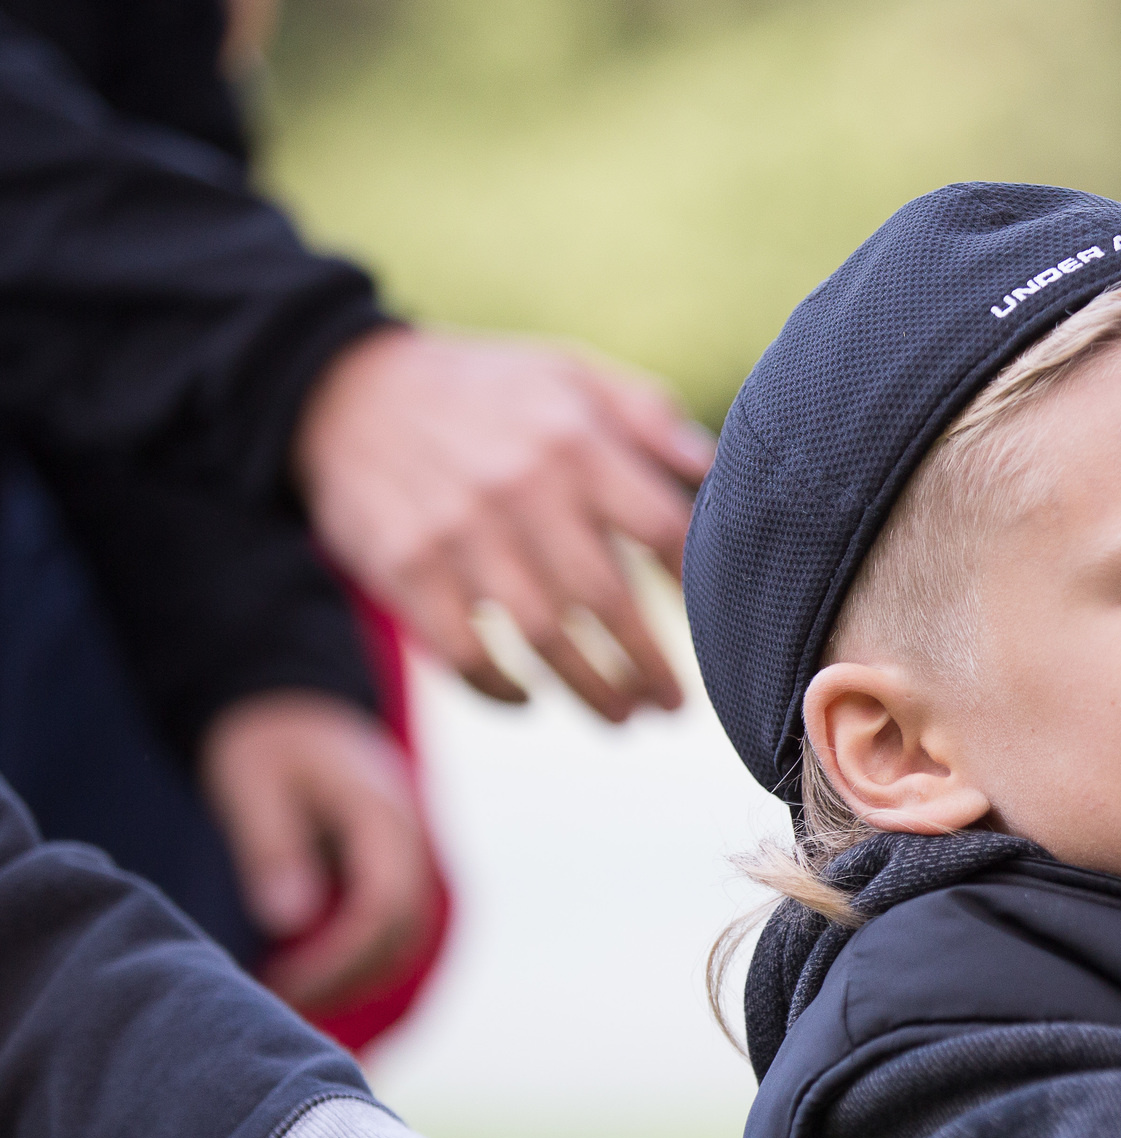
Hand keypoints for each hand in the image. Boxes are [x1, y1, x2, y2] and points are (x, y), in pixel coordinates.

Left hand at [198, 690, 433, 1012]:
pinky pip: (395, 924)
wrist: (294, 707)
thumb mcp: (253, 783)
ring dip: (359, 975)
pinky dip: (363, 956)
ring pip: (407, 935)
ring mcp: (409, 853)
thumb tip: (290, 920)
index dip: (339, 958)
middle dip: (348, 978)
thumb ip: (273, 846)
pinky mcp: (394, 866)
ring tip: (297, 1000)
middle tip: (282, 1006)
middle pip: (404, 932)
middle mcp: (410, 839)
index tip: (282, 987)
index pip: (384, 906)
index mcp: (382, 814)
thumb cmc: (266, 744)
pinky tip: (315, 973)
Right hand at [292, 326, 713, 721]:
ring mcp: (460, 532)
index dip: (696, 584)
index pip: (661, 526)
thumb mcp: (568, 372)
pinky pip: (464, 652)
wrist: (343, 390)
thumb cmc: (483, 390)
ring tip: (623, 718)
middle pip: (607, 598)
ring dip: (591, 691)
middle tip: (674, 707)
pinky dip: (500, 689)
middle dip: (649, 664)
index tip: (714, 623)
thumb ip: (646, 416)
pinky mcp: (407, 569)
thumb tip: (714, 467)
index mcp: (573, 439)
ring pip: (542, 637)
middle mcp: (520, 487)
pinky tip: (529, 701)